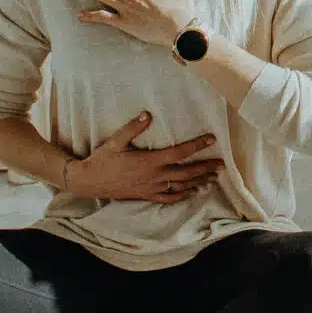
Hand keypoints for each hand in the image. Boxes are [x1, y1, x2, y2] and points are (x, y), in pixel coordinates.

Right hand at [66, 111, 221, 202]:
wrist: (89, 182)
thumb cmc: (102, 159)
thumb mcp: (115, 141)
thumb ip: (132, 127)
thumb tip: (147, 113)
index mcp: (150, 161)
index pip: (180, 153)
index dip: (197, 145)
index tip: (212, 139)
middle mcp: (154, 176)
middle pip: (186, 172)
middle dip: (206, 168)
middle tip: (222, 164)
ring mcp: (151, 188)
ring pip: (181, 187)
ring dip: (199, 182)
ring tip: (213, 178)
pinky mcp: (146, 196)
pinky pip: (169, 198)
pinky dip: (183, 196)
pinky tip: (192, 192)